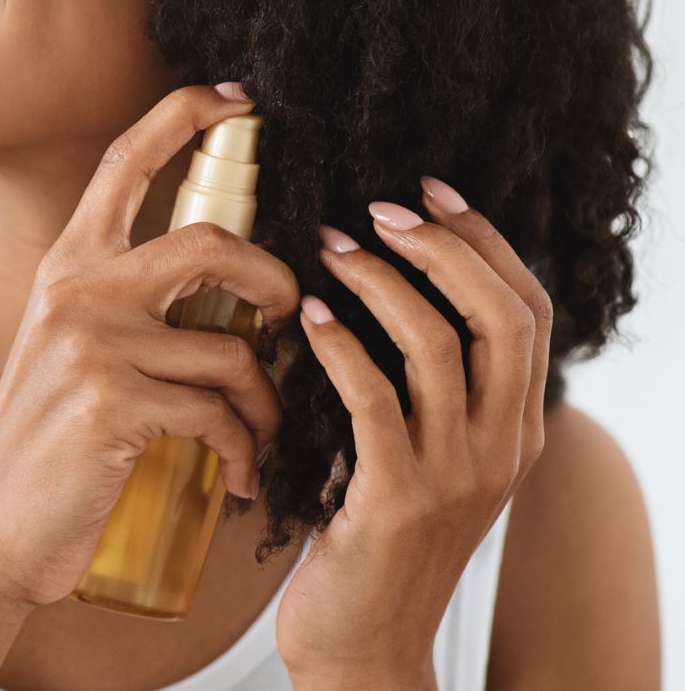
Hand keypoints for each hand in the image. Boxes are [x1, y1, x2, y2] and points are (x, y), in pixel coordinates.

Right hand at [0, 81, 303, 609]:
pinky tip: (239, 477)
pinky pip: (221, 413)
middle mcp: (76, 290)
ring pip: (231, 349)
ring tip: (261, 435)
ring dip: (267, 401)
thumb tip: (228, 298)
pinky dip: (246, 449)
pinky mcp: (114, 403)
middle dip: (274, 277)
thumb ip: (126, 312)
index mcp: (67, 267)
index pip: (124, 163)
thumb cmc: (47, 449)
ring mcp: (93, 345)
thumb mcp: (70, 355)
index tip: (237, 95)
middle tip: (292, 312)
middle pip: (208, 242)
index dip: (182, 116)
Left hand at [275, 178, 551, 680]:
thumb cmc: (372, 538)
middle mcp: (502, 447)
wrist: (361, 643)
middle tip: (379, 209)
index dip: (483, 241)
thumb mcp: (421, 457)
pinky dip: (340, 345)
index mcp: (515, 429)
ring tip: (328, 247)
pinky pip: (375, 399)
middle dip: (444, 247)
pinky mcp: (396, 499)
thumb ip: (424, 390)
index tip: (430, 192)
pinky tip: (307, 316)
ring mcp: (456, 475)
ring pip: (440, 346)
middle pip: (501, 315)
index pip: (527, 311)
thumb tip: (387, 292)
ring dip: (381, 283)